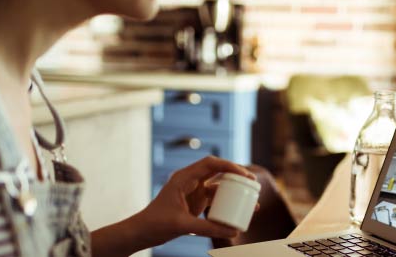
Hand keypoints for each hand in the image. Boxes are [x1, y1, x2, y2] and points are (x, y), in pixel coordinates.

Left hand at [136, 156, 256, 245]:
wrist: (142, 231)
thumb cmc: (155, 223)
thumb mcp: (183, 225)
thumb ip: (208, 228)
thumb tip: (233, 231)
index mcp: (184, 177)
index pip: (210, 164)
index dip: (229, 165)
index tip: (245, 174)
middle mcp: (190, 181)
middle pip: (218, 171)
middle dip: (237, 176)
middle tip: (253, 183)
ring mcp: (193, 191)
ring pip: (218, 186)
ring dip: (234, 190)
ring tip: (252, 198)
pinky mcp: (195, 202)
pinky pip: (215, 199)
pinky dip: (227, 203)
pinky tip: (238, 210)